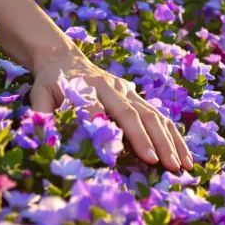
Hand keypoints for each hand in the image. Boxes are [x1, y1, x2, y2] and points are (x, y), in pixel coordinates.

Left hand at [0, 0, 191, 170]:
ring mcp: (127, 91)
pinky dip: (173, 136)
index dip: (119, 133)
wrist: (64, 59)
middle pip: (135, 114)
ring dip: (170, 141)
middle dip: (153, 140)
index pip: (104, 112)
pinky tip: (184, 154)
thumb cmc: (51, 83)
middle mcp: (111, 88)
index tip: (137, 156)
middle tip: (167, 165)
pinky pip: (159, 115)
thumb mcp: (39, 95)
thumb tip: (49, 136)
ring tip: (184, 165)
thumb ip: (43, 113)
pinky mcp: (136, 96)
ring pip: (154, 115)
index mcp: (86, 87)